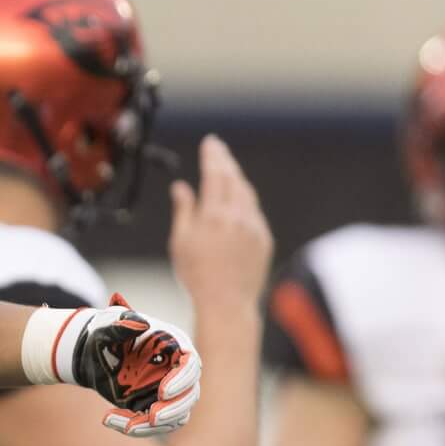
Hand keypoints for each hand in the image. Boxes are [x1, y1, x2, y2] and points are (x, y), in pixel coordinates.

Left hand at [44, 296, 202, 436]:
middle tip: (152, 417)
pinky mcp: (155, 406)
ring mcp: (168, 391)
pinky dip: (138, 428)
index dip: (182, 380)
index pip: (191, 365)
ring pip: (176, 416)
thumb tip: (140, 323)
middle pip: (190, 395)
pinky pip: (156, 425)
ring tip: (126, 426)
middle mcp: (176, 370)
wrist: (91, 353)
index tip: (162, 392)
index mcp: (173, 346)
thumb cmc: (104, 333)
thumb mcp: (107, 325)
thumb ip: (121, 322)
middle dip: (173, 409)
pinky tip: (110, 420)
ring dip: (153, 425)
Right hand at [167, 135, 271, 313]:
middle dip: (225, 160)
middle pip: (233, 178)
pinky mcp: (264, 239)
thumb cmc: (197, 276)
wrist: (227, 302)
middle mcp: (238, 217)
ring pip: (247, 194)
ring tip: (227, 169)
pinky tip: (238, 199)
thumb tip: (181, 188)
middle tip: (218, 147)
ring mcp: (254, 227)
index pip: (215, 175)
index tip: (210, 143)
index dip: (212, 156)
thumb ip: (184, 210)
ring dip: (237, 178)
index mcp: (214, 215)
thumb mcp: (181, 242)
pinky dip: (245, 200)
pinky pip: (254, 211)